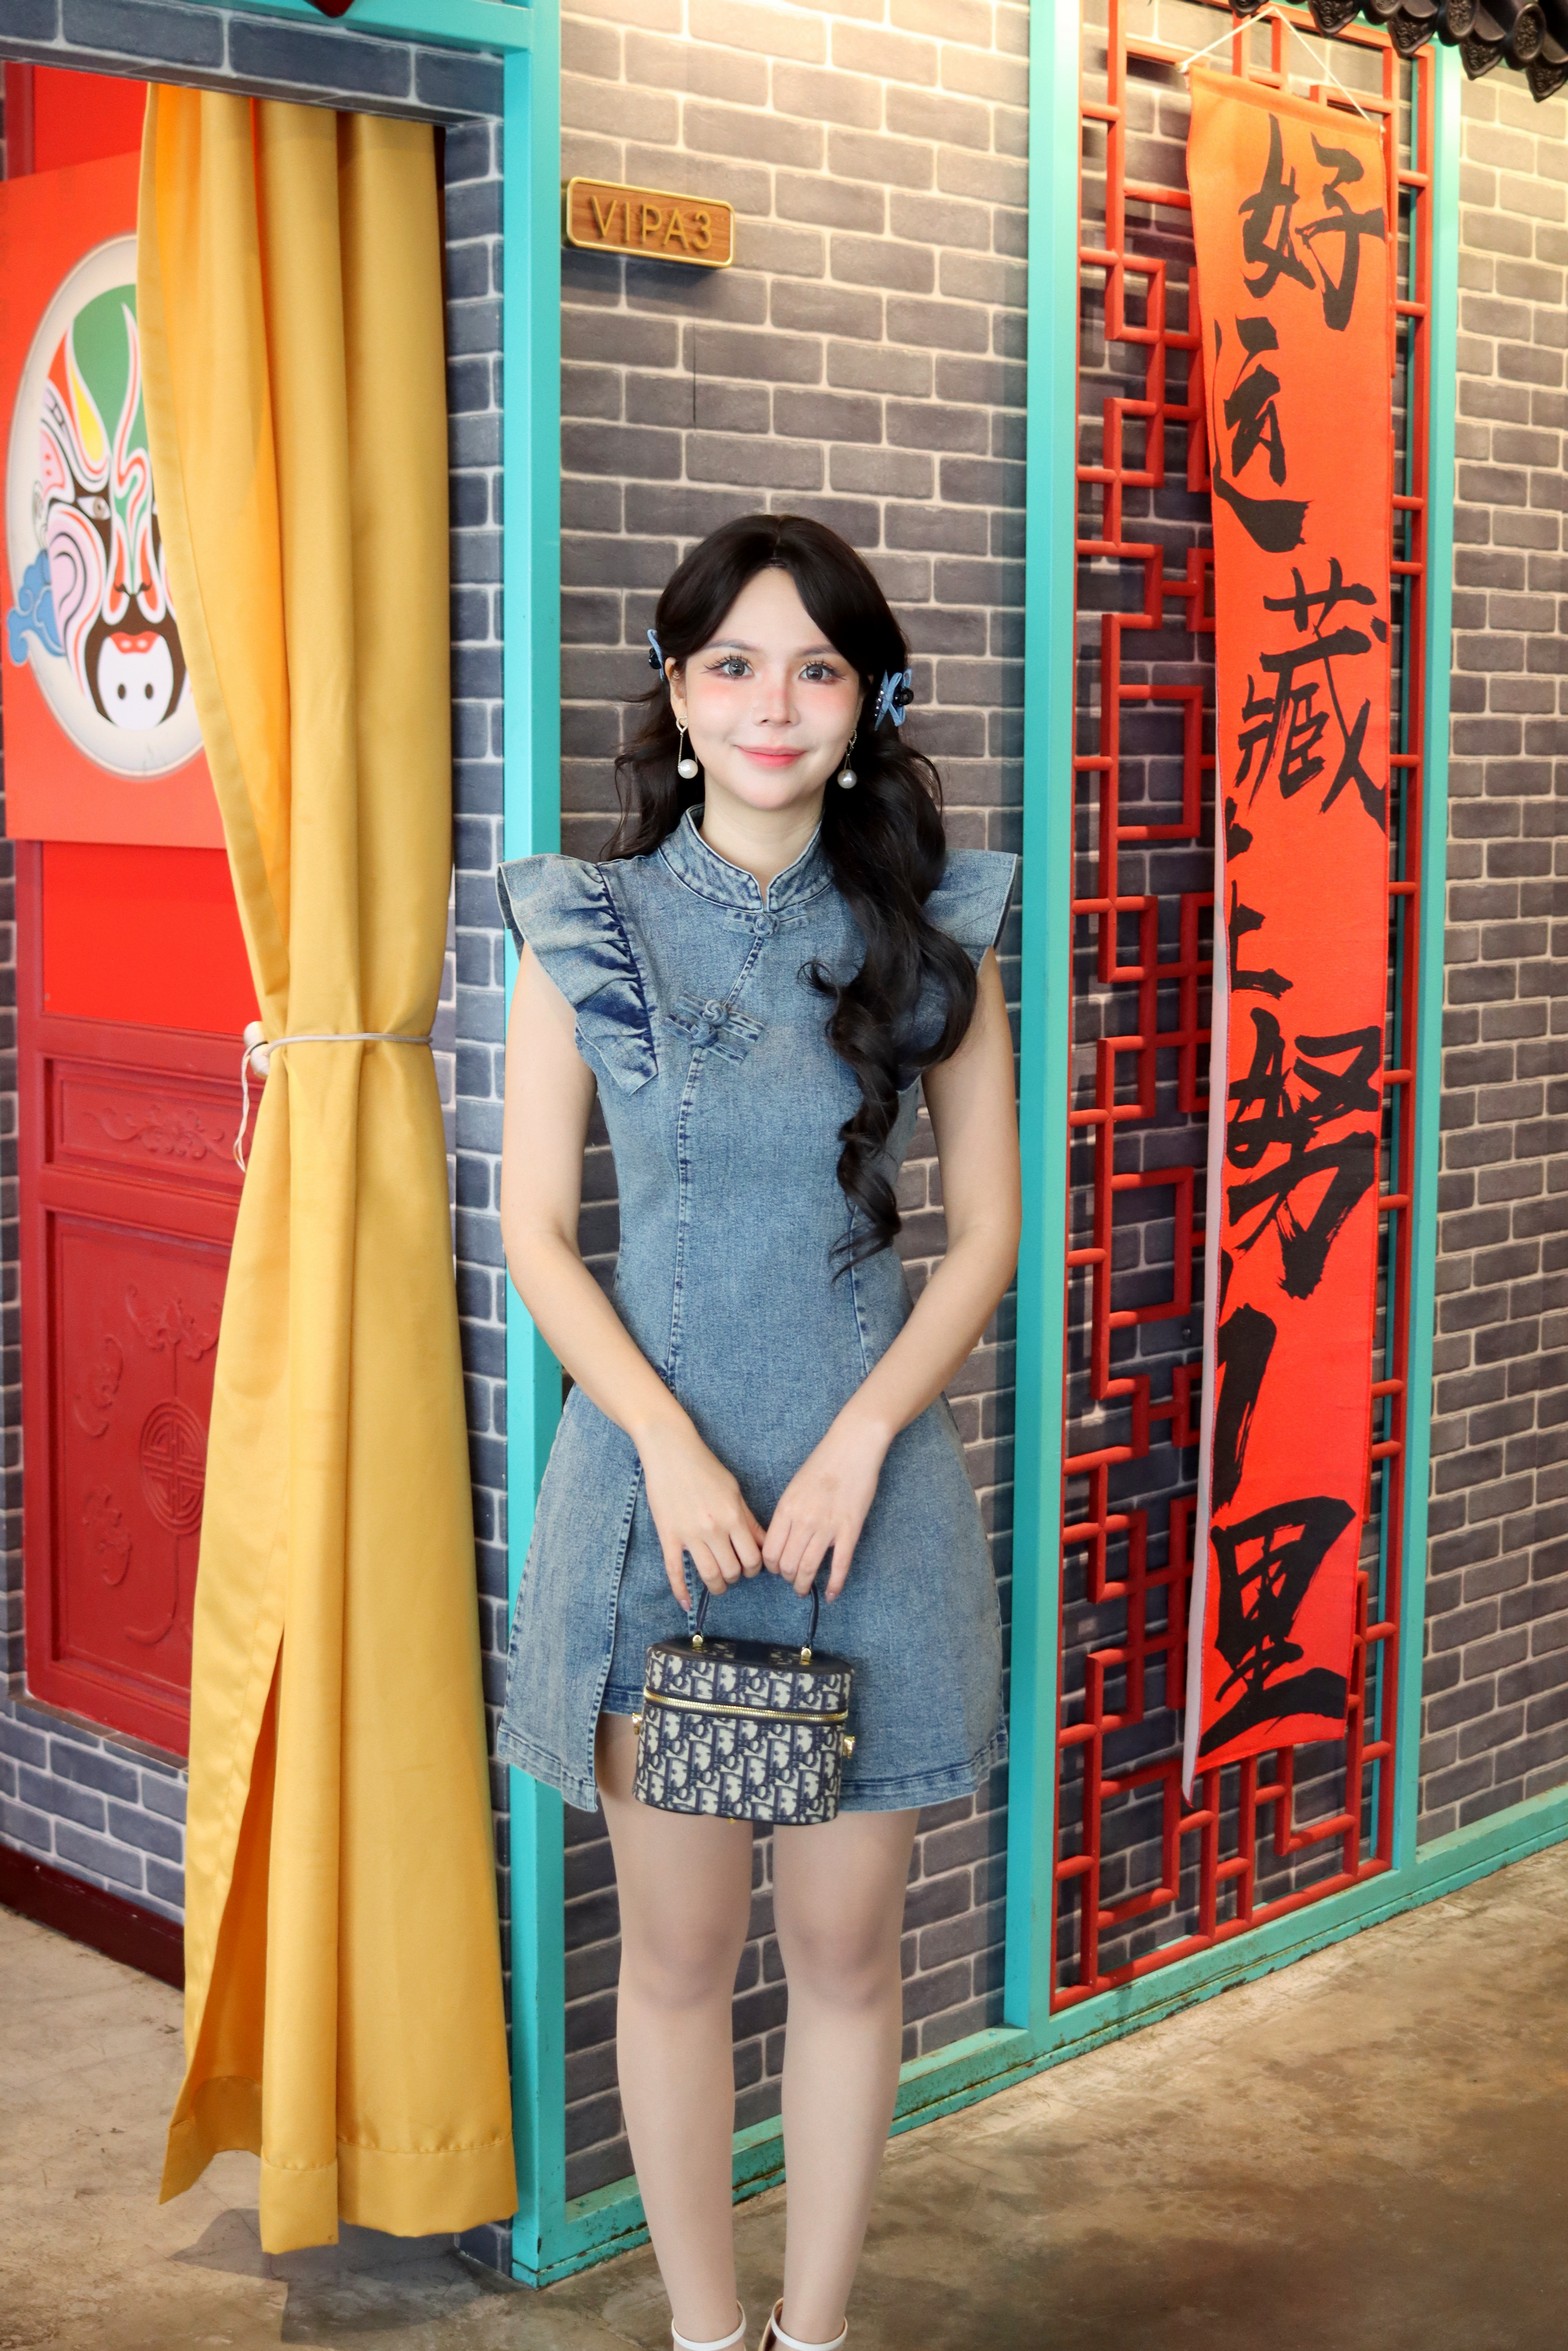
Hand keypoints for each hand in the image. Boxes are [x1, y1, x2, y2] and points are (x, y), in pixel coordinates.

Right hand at [638, 1411, 765, 1606]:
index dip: (755, 1568)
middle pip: (732, 1570)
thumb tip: (763, 1544)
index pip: (752, 1557)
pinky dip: (681, 1591)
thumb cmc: (705, 1467)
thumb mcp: (735, 1490)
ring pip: (708, 1575)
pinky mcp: (668, 1536)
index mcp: (733, 1517)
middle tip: (734, 1573)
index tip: (751, 1567)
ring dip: (717, 1586)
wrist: (671, 1452)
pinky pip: (674, 1571)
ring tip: (719, 1584)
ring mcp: (689, 1535)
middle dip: (736, 1577)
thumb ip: (749, 1520)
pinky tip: (687, 1604)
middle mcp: (713, 1529)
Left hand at [762, 1408, 890, 1600]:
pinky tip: (831, 1595)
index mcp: (786, 1509)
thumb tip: (781, 1538)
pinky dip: (834, 1585)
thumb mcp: (794, 1487)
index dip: (770, 1567)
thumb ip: (787, 1514)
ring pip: (808, 1569)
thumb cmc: (822, 1463)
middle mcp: (803, 1521)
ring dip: (803, 1585)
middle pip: (786, 1565)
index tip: (776, 1568)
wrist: (853, 1447)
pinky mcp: (850, 1530)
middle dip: (786, 1578)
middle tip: (791, 1580)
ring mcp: (827, 1527)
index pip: (770, 1552)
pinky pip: (840, 1565)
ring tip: (803, 1589)